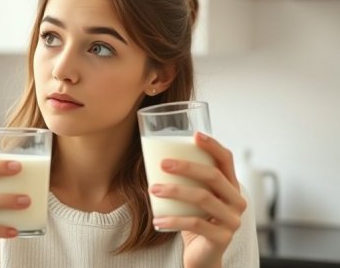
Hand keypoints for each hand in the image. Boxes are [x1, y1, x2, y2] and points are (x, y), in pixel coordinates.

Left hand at [149, 132, 246, 267]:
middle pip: (213, 176)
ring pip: (203, 198)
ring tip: (153, 189)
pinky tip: (157, 220)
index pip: (226, 160)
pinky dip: (173, 221)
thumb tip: (156, 156)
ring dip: (175, 191)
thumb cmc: (194, 220)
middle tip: (163, 164)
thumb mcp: (192, 197)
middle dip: (187, 167)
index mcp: (230, 186)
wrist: (202, 255)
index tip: (194, 135)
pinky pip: (195, 224)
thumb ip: (186, 180)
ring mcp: (232, 220)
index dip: (213, 145)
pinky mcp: (222, 238)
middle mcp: (236, 201)